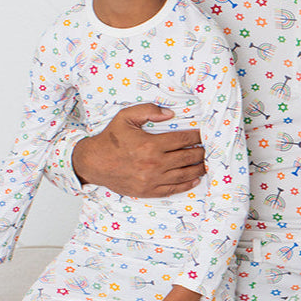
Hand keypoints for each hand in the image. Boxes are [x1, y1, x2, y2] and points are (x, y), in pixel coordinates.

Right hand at [73, 104, 204, 197]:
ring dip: (198, 168)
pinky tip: (195, 179)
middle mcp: (154, 163)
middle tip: (207, 149)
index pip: (182, 139)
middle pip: (187, 157)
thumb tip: (170, 114)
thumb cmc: (110, 139)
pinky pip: (173, 188)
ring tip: (205, 163)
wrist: (94, 163)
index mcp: (150, 145)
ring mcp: (152, 179)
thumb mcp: (125, 117)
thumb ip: (148, 110)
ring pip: (184, 174)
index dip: (196, 136)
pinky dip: (187, 184)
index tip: (203, 135)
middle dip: (200, 152)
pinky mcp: (149, 191)